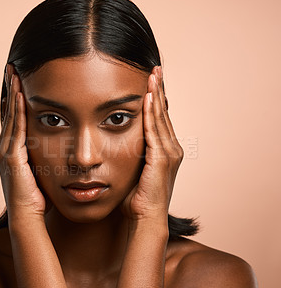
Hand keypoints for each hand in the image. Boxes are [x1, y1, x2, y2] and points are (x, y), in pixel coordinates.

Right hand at [0, 65, 51, 224]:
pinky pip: (16, 129)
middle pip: (9, 111)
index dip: (16, 98)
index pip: (14, 117)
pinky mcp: (10, 157)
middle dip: (11, 89)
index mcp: (12, 149)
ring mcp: (5, 151)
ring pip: (10, 116)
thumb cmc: (36, 196)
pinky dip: (18, 111)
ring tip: (14, 73)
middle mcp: (5, 147)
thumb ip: (42, 154)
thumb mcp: (40, 169)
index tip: (19, 79)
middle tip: (13, 68)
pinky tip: (22, 95)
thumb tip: (54, 144)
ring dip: (13, 94)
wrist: (28, 215)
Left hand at [120, 66, 183, 224]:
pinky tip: (148, 97)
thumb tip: (114, 143)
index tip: (151, 80)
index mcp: (165, 150)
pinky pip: (155, 131)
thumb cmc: (136, 198)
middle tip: (155, 69)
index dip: (156, 99)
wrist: (145, 218)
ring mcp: (169, 153)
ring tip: (152, 75)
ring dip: (156, 95)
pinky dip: (152, 113)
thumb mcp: (133, 169)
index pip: (160, 119)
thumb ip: (130, 154)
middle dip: (159, 90)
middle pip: (164, 113)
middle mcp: (172, 149)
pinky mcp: (163, 159)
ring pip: (161, 118)